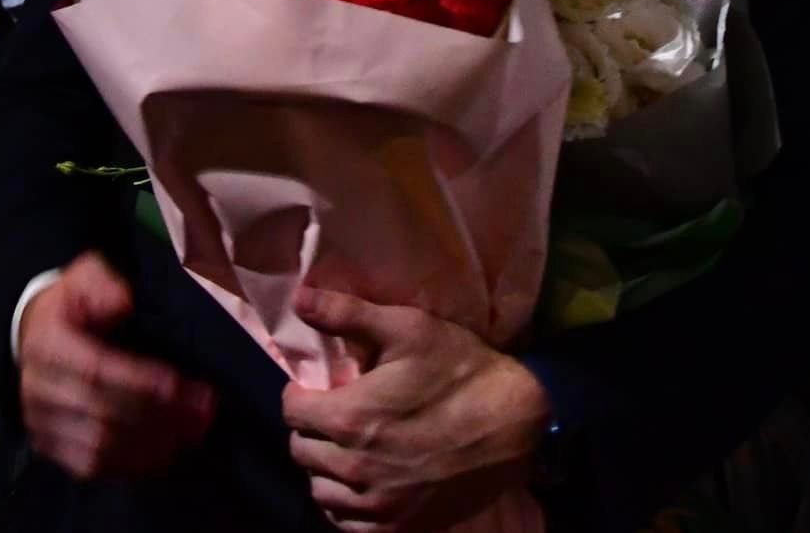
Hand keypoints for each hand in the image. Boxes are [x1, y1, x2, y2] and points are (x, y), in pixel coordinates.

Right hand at [18, 251, 216, 479]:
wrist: (36, 332)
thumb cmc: (73, 303)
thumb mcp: (86, 276)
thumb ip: (102, 284)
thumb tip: (123, 303)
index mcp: (46, 344)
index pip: (95, 370)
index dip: (140, 381)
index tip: (180, 386)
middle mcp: (37, 389)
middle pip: (102, 413)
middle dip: (158, 415)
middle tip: (203, 412)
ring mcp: (40, 422)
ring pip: (99, 446)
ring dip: (150, 444)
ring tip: (192, 433)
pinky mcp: (49, 445)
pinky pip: (90, 466)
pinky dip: (130, 465)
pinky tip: (164, 453)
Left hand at [282, 288, 550, 532]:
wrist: (517, 422)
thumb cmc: (461, 370)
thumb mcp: (408, 328)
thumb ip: (347, 314)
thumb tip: (299, 299)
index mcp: (349, 419)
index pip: (292, 412)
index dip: (302, 394)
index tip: (321, 388)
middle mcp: (354, 469)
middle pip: (301, 452)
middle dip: (311, 429)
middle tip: (337, 414)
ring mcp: (377, 505)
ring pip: (320, 492)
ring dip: (325, 469)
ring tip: (348, 449)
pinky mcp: (398, 527)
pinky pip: (347, 523)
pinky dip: (346, 504)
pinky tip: (364, 483)